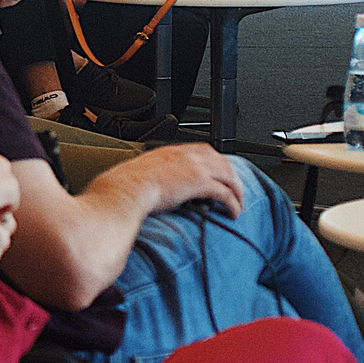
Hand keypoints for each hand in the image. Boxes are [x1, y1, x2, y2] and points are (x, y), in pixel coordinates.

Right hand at [114, 142, 246, 218]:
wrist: (126, 189)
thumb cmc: (125, 185)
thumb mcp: (140, 172)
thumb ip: (153, 175)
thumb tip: (153, 187)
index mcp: (171, 151)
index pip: (204, 150)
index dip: (217, 162)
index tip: (219, 173)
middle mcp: (187, 155)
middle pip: (222, 162)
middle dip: (232, 177)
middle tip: (235, 191)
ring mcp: (195, 167)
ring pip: (228, 176)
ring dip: (237, 191)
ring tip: (237, 204)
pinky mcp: (200, 183)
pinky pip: (225, 193)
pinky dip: (234, 203)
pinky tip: (234, 212)